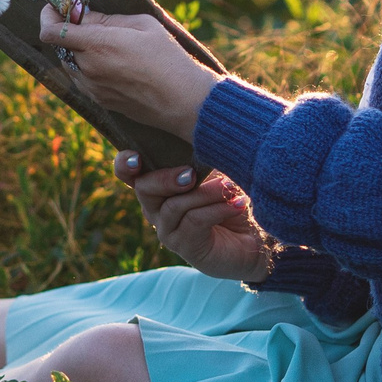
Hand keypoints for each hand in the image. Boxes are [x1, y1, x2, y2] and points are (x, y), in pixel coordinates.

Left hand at [36, 5, 221, 139]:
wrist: (183, 101)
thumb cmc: (167, 57)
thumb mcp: (141, 25)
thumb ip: (105, 20)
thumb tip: (80, 13)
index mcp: (97, 45)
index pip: (51, 31)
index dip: (47, 16)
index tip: (55, 8)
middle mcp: (88, 69)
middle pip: (59, 46)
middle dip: (66, 31)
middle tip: (86, 21)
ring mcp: (92, 88)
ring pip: (69, 63)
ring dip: (76, 50)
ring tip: (102, 43)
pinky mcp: (100, 101)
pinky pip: (81, 79)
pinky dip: (86, 67)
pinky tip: (110, 62)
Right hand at [113, 151, 272, 283]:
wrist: (256, 238)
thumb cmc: (233, 197)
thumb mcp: (217, 170)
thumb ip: (201, 156)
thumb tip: (201, 135)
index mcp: (158, 185)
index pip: (127, 172)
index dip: (125, 163)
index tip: (137, 158)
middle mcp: (156, 208)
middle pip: (143, 188)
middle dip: (165, 178)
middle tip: (190, 173)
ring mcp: (168, 229)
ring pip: (173, 206)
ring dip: (204, 193)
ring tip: (229, 187)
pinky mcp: (185, 246)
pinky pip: (194, 222)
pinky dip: (217, 209)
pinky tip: (237, 203)